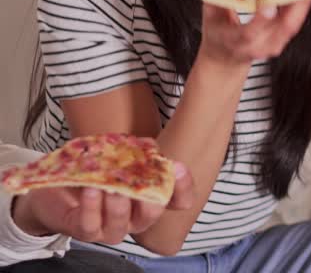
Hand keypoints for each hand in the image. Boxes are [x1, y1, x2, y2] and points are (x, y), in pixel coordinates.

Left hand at [11, 162, 193, 243]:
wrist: (58, 188)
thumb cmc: (94, 172)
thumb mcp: (117, 156)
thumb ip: (136, 151)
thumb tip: (148, 145)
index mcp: (149, 200)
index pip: (179, 200)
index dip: (184, 186)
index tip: (178, 166)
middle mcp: (135, 218)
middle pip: (152, 213)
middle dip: (148, 197)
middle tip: (139, 179)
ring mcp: (111, 228)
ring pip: (121, 222)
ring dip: (116, 202)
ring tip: (109, 185)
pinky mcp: (86, 232)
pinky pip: (92, 224)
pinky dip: (92, 206)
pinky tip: (91, 189)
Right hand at [198, 0, 310, 66]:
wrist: (226, 58)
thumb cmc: (217, 32)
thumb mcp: (210, 15)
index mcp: (236, 41)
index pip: (249, 33)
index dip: (261, 19)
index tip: (270, 3)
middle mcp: (259, 46)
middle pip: (284, 28)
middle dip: (298, 1)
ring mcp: (274, 45)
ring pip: (295, 23)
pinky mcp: (283, 40)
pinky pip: (296, 20)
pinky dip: (302, 3)